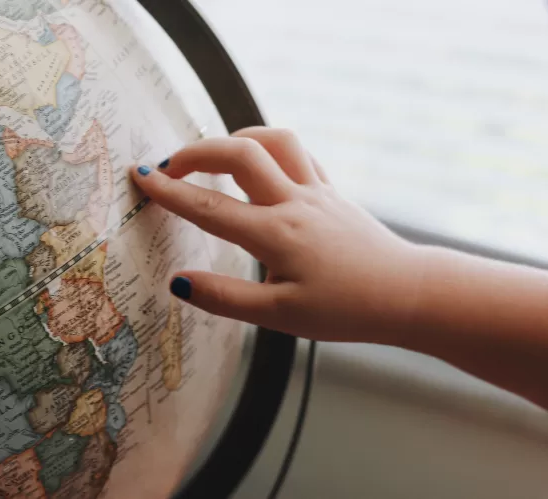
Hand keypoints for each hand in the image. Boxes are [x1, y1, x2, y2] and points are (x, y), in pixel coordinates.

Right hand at [131, 127, 426, 342]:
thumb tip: (178, 283)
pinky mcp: (332, 192)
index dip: (169, 192)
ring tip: (212, 159)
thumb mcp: (280, 317)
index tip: (140, 178)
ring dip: (237, 139)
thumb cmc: (347, 310)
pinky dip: (270, 149)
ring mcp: (317, 191)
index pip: (209, 207)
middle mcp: (294, 203)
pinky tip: (259, 165)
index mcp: (276, 235)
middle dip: (196, 152)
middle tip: (168, 167)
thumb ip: (225, 299)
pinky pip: (298, 154)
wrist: (407, 294)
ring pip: (274, 140)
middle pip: (238, 154)